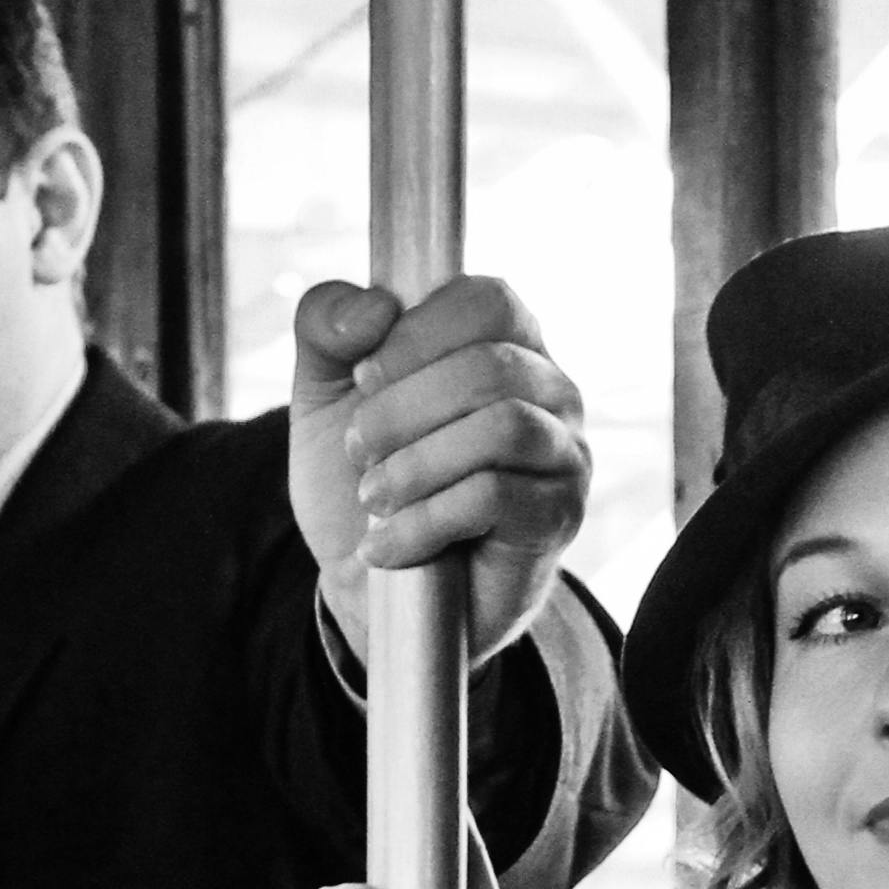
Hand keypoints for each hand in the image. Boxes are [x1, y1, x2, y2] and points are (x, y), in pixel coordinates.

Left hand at [287, 273, 590, 666]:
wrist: (370, 588)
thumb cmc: (360, 479)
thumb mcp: (324, 391)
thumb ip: (326, 324)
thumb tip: (374, 307)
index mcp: (503, 340)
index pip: (488, 300)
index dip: (417, 333)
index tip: (363, 379)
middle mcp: (550, 389)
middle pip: (491, 364)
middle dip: (405, 409)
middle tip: (360, 451)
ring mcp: (564, 453)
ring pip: (503, 427)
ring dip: (417, 463)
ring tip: (372, 496)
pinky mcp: (558, 517)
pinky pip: (497, 497)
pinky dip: (425, 519)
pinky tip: (387, 543)